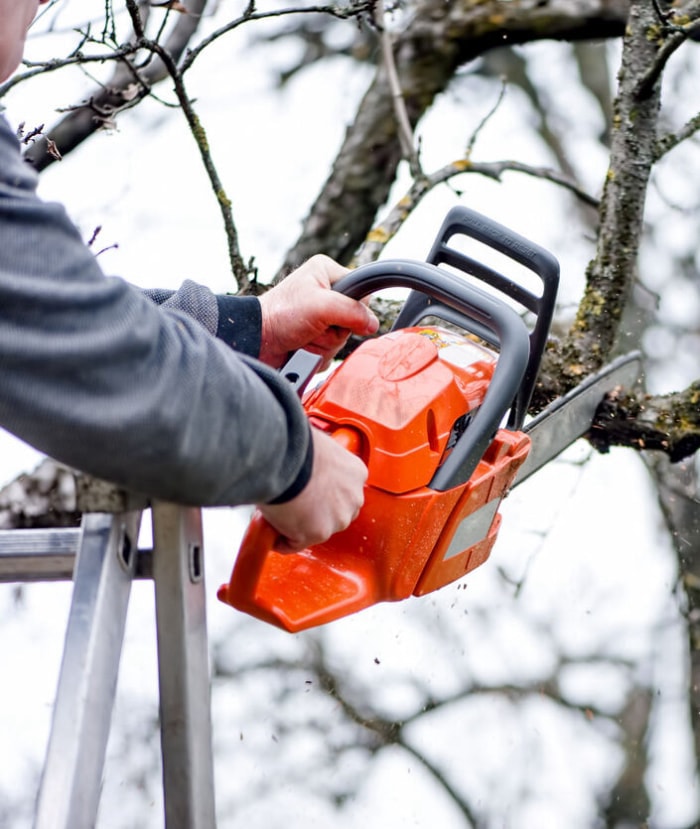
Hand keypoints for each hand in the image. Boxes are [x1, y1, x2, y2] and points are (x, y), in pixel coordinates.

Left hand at [258, 255, 378, 368]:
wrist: (257, 341)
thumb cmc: (280, 314)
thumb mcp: (320, 306)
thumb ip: (351, 311)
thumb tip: (373, 324)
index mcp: (327, 273)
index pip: (363, 292)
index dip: (355, 309)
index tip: (337, 316)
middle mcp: (326, 293)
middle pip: (354, 320)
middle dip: (335, 331)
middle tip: (313, 327)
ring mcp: (322, 318)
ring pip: (343, 339)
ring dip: (324, 344)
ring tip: (304, 337)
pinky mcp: (316, 337)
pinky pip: (331, 351)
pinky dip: (318, 354)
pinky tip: (302, 346)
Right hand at [258, 427, 366, 553]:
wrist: (282, 457)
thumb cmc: (296, 447)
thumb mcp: (319, 447)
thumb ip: (321, 461)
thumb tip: (308, 461)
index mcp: (355, 473)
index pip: (345, 492)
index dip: (325, 493)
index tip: (312, 492)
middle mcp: (352, 499)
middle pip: (336, 514)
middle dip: (316, 512)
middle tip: (294, 503)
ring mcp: (336, 519)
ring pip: (317, 531)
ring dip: (299, 526)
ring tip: (280, 514)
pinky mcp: (315, 534)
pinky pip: (295, 544)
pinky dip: (282, 540)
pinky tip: (272, 528)